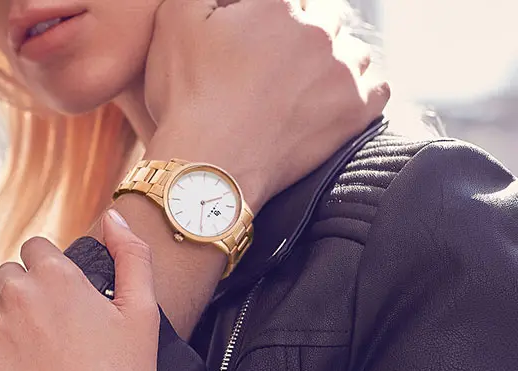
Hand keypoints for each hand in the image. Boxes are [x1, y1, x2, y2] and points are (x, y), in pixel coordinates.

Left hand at [0, 211, 176, 370]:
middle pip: (5, 277)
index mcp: (59, 276)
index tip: (56, 301)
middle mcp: (19, 294)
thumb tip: (114, 216)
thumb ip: (131, 256)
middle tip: (42, 334)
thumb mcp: (144, 311)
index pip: (35, 250)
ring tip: (18, 355)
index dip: (46, 274)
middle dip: (20, 297)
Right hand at [144, 0, 389, 209]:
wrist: (206, 169)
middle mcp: (319, 28)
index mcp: (278, 2)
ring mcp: (342, 71)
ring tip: (303, 89)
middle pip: (325, 17)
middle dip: (304, 36)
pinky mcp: (354, 112)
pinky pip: (378, 87)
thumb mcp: (176, 20)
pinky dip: (361, 92)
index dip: (269, 17)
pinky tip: (332, 103)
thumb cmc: (186, 100)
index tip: (255, 42)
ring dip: (334, 62)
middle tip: (275, 69)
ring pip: (354, 50)